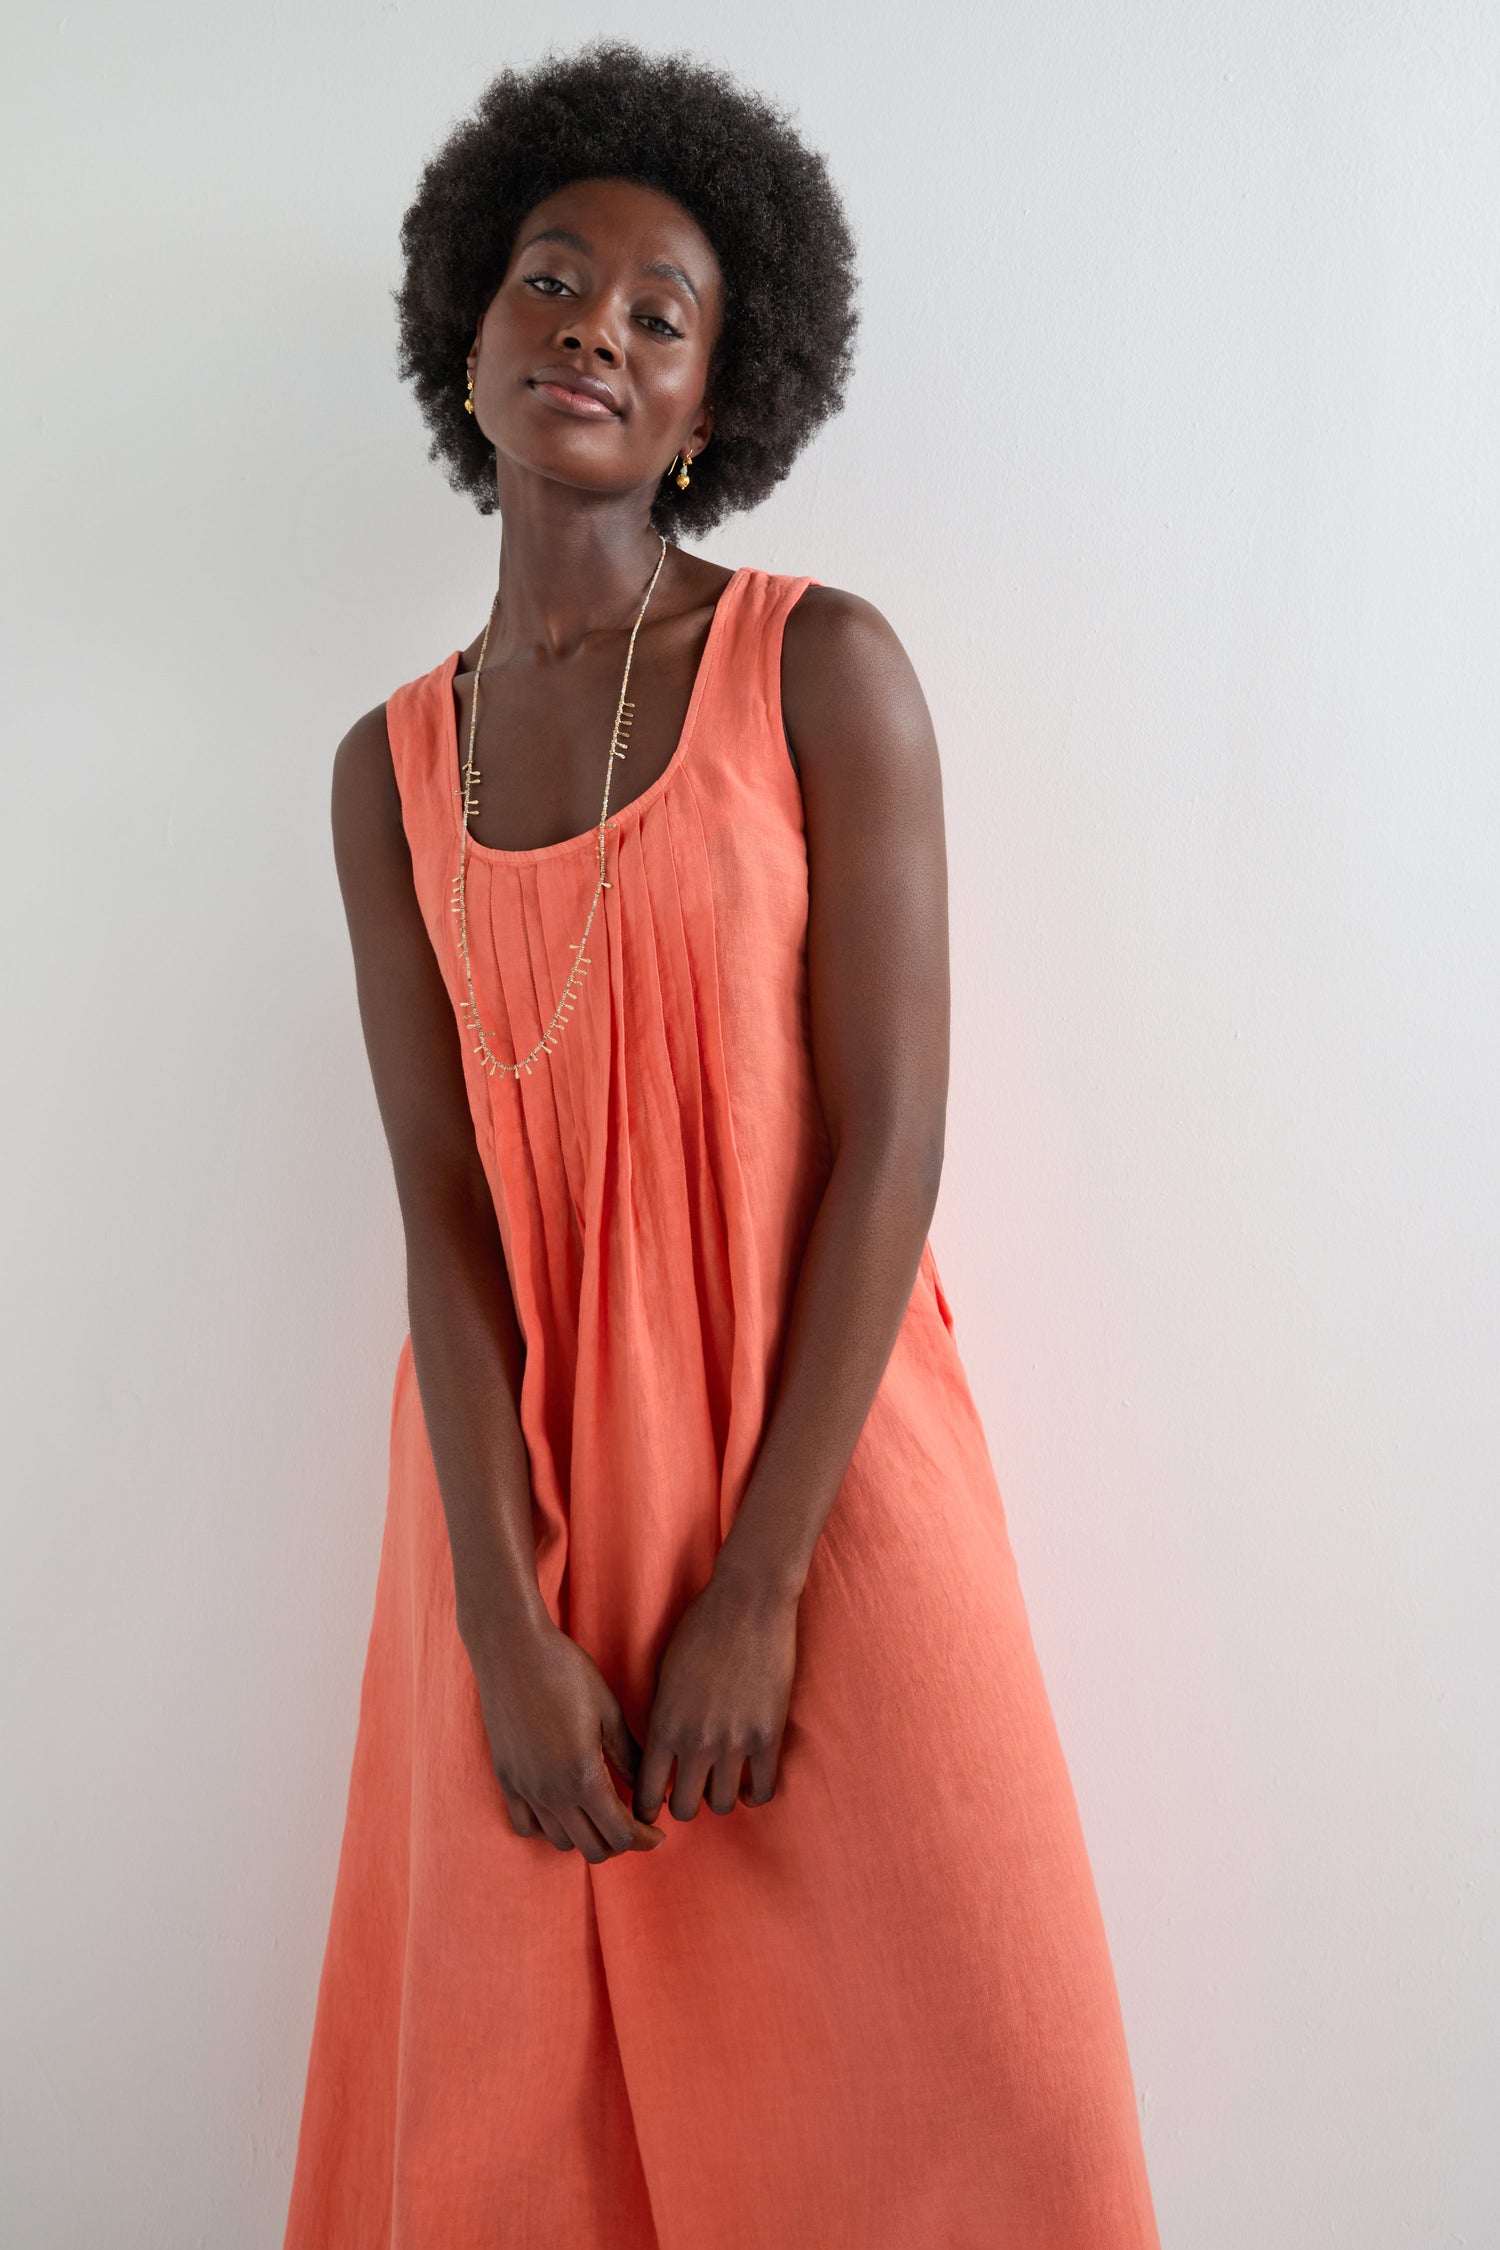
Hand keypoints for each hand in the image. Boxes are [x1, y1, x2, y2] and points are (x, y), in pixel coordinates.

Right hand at [467, 1610, 665, 1860]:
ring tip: (601, 1811)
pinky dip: (549, 1828)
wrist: (512, 1649)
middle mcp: (552, 1793)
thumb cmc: (566, 1671)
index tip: (658, 1831)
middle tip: (634, 1820)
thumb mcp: (608, 1712)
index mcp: (584, 1777)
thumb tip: (651, 1790)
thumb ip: (629, 1757)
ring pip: (561, 1842)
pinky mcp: (506, 1779)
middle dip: (620, 1841)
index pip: (621, 1834)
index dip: (645, 1839)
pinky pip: (526, 1827)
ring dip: (586, 1835)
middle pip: (594, 1848)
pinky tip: (564, 1807)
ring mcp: (525, 1789)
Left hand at [634, 1561, 799, 1822]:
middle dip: (683, 1803)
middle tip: (690, 1790)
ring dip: (719, 1796)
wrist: (747, 1602)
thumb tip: (662, 1757)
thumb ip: (662, 1720)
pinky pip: (763, 1790)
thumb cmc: (699, 1630)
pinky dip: (754, 1793)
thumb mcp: (663, 1677)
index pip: (647, 1794)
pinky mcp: (768, 1735)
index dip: (647, 1809)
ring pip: (722, 1805)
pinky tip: (750, 1781)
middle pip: (685, 1808)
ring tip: (721, 1781)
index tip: (653, 1808)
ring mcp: (735, 1741)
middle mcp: (696, 1741)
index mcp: (664, 1726)